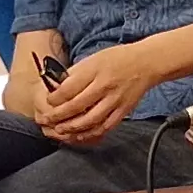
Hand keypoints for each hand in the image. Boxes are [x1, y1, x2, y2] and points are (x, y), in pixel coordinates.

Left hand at [36, 44, 154, 146]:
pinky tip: (81, 134)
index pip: (69, 88)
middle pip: (76, 106)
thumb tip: (57, 87)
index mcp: (95, 70)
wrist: (146, 63)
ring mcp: (115, 100)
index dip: (55, 98)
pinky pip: (105, 126)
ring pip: (90, 120)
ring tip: (60, 130)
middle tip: (47, 120)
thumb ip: (76, 74)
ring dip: (72, 128)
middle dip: (58, 116)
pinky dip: (91, 133)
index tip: (48, 101)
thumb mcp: (93, 59)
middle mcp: (104, 86)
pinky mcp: (123, 111)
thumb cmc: (118, 58)